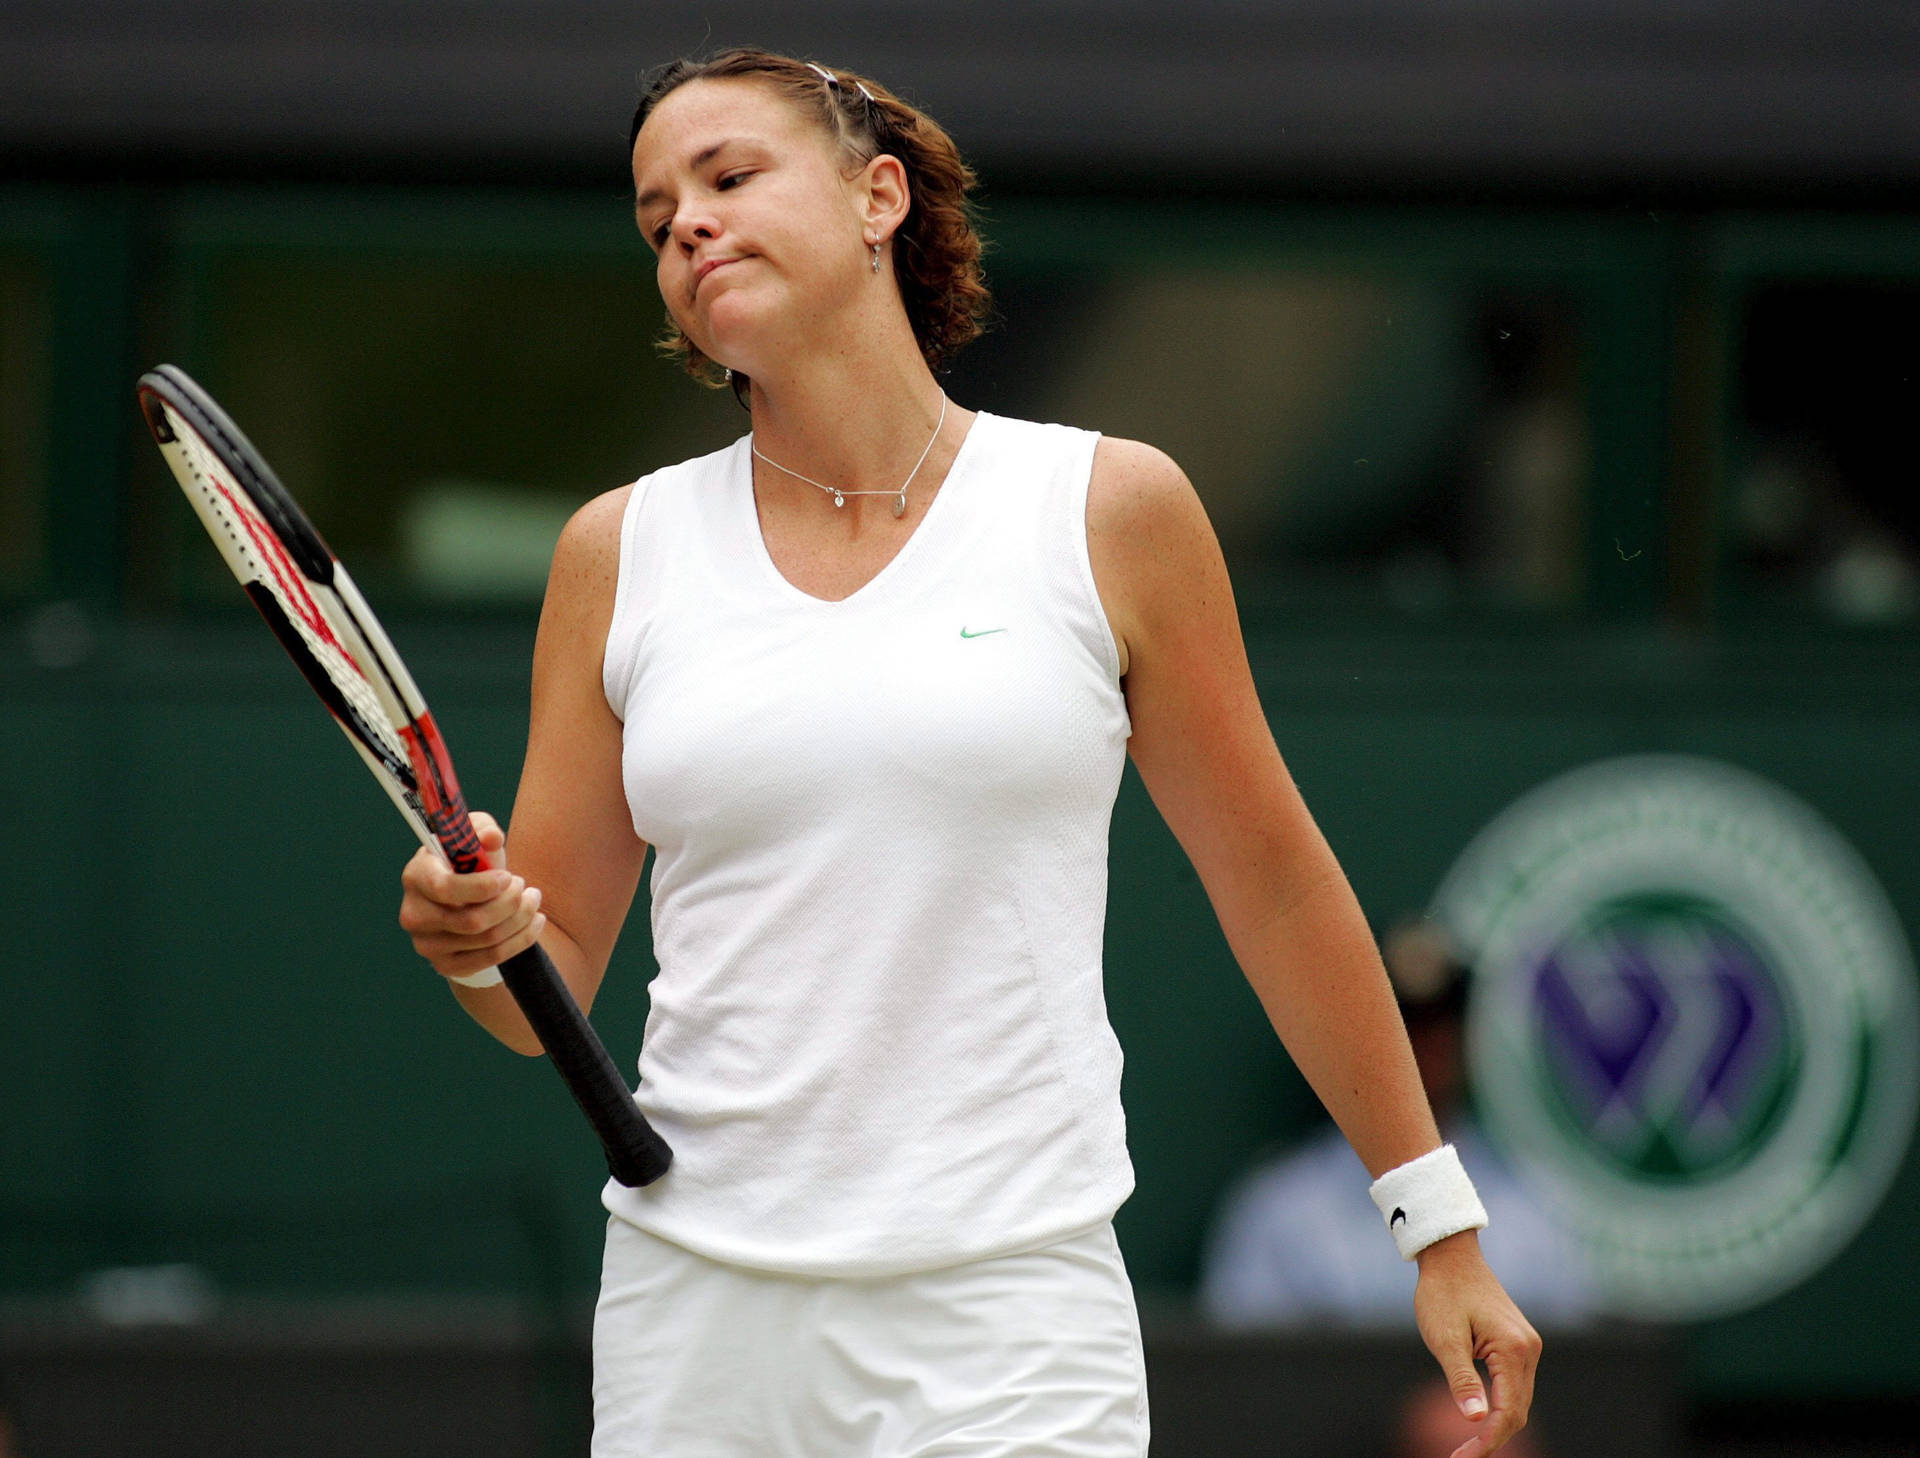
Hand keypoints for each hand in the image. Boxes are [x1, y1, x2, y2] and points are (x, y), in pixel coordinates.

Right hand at [397, 811, 546, 983]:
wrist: (463, 897)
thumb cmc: (468, 860)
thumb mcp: (474, 837)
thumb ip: (482, 829)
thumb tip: (492, 838)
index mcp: (416, 877)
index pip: (445, 889)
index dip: (482, 886)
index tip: (508, 877)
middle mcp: (414, 914)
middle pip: (472, 921)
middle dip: (509, 903)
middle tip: (524, 885)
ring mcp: (427, 945)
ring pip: (487, 940)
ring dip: (521, 918)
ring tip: (533, 898)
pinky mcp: (446, 965)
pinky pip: (492, 958)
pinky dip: (521, 939)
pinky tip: (535, 921)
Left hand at [1412, 1231, 1541, 1457]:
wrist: (1451, 1256)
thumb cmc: (1443, 1292)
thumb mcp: (1445, 1338)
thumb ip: (1461, 1380)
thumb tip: (1475, 1420)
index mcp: (1513, 1349)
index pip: (1507, 1411)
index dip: (1486, 1441)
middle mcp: (1529, 1349)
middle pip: (1517, 1411)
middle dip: (1491, 1438)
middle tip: (1460, 1457)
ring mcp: (1527, 1346)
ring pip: (1518, 1400)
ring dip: (1496, 1424)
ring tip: (1467, 1447)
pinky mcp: (1517, 1343)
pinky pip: (1514, 1384)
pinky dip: (1499, 1406)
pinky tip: (1480, 1418)